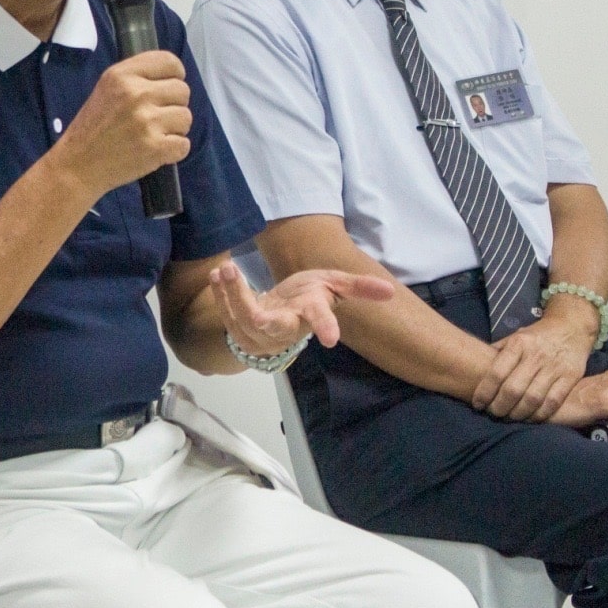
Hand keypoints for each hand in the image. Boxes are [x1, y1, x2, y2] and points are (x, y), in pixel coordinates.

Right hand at [51, 50, 192, 200]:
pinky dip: (173, 151)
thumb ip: (137, 77)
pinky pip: (184, 144)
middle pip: (183, 91)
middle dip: (174, 105)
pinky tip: (155, 151)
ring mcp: (146, 121)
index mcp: (122, 75)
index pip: (169, 62)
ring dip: (174, 129)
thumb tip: (172, 76)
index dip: (175, 75)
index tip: (167, 88)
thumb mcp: (106, 88)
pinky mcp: (155, 148)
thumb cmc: (93, 127)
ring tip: (152, 135)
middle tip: (155, 118)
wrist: (77, 165)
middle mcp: (136, 94)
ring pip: (186, 118)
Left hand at [210, 260, 396, 357]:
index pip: (319, 321)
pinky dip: (220, 294)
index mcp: (308, 316)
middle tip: (241, 284)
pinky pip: (226, 314)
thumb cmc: (308, 299)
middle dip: (250, 305)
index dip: (326, 327)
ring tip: (225, 269)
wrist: (280, 315)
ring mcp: (259, 332)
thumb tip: (390, 292)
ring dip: (230, 292)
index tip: (331, 339)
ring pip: (240, 317)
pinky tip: (217, 274)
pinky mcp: (239, 329)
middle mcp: (283, 328)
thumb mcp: (334, 287)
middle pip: (267, 323)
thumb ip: (358, 288)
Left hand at [471, 313, 595, 420]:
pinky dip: (540, 414)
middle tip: (493, 414)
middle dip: (499, 407)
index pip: (496, 373)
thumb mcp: (515, 337)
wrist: (572, 326)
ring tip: (509, 418)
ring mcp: (555, 367)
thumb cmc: (537, 336)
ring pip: (533, 399)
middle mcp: (536, 355)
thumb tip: (476, 369)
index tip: (478, 404)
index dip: (484, 392)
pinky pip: (553, 402)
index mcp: (519, 344)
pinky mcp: (571, 376)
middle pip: (513, 389)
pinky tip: (530, 418)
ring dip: (518, 414)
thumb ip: (498, 353)